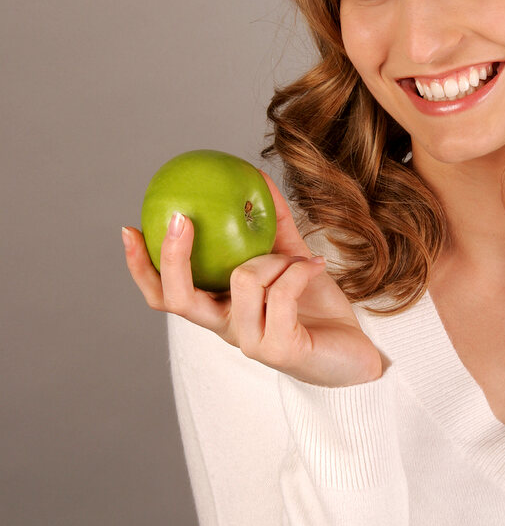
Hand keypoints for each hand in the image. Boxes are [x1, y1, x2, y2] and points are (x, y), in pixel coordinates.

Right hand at [122, 170, 383, 387]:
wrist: (355, 350)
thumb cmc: (316, 307)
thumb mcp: (290, 259)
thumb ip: (272, 224)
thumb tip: (256, 175)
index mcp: (218, 309)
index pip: (164, 294)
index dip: (140, 266)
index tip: (128, 227)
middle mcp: (226, 329)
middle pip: (178, 298)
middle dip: (172, 256)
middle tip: (181, 218)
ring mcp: (250, 343)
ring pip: (242, 280)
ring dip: (273, 260)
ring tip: (299, 261)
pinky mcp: (279, 350)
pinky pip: (280, 293)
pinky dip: (299, 272)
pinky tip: (315, 266)